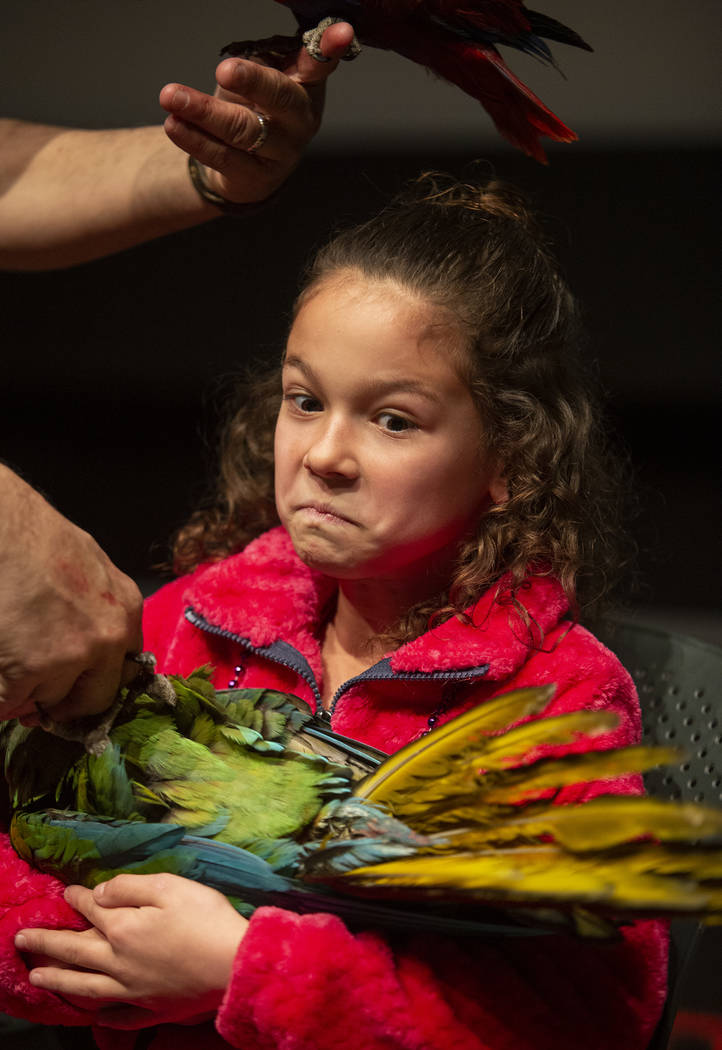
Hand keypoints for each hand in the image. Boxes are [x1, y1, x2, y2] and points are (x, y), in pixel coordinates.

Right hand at [0, 466, 142, 722]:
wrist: (1, 527)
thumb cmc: (34, 538)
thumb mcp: (89, 568)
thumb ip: (96, 613)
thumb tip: (85, 651)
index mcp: (125, 610)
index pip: (124, 668)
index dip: (95, 679)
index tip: (76, 684)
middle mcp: (107, 639)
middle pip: (96, 698)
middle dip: (68, 701)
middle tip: (42, 699)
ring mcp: (69, 658)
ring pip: (50, 700)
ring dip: (29, 692)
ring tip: (13, 657)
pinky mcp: (28, 671)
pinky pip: (13, 703)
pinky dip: (5, 699)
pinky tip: (2, 672)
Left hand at [16, 875, 247, 1028]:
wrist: (234, 964)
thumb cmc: (205, 918)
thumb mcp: (168, 886)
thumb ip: (128, 888)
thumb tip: (97, 895)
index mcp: (123, 928)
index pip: (91, 910)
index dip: (77, 898)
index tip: (67, 892)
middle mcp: (119, 961)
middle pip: (75, 951)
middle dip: (46, 942)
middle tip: (21, 940)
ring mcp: (133, 989)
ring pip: (85, 986)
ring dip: (58, 979)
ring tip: (37, 976)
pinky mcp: (152, 1008)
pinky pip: (118, 1016)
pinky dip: (102, 1015)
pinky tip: (94, 1016)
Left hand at [159, 21, 353, 203]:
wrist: (244, 168)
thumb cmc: (258, 109)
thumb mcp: (268, 76)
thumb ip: (273, 56)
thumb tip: (266, 42)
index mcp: (306, 87)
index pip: (320, 64)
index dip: (330, 49)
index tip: (341, 33)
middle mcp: (299, 120)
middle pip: (280, 97)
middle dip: (253, 81)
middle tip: (224, 70)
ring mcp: (280, 152)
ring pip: (243, 129)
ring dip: (204, 111)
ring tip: (171, 96)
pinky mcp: (255, 176)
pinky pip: (222, 155)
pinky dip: (194, 138)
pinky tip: (173, 123)